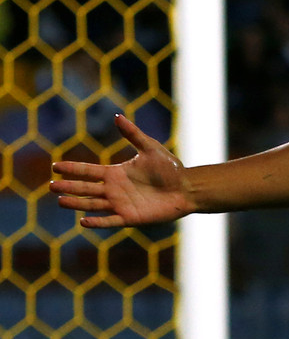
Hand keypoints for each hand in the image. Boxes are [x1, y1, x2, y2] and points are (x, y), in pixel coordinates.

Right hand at [49, 114, 193, 227]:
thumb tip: (118, 116)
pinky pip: (110, 221)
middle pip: (86, 188)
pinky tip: (83, 221)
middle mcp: (115, 190)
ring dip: (77, 203)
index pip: (88, 171)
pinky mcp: (131, 218)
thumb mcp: (150, 148)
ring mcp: (121, 204)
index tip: (55, 166)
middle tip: (51, 186)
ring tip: (60, 201)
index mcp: (116, 173)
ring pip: (93, 205)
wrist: (187, 188)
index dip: (72, 168)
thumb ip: (133, 134)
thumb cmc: (171, 168)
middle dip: (69, 187)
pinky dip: (97, 222)